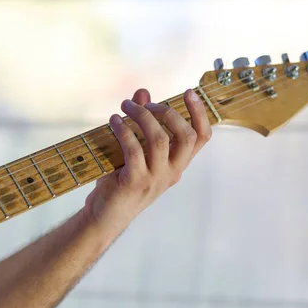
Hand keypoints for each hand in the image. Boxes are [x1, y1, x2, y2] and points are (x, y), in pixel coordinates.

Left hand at [83, 88, 211, 231]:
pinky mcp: (136, 182)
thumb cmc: (121, 181)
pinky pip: (134, 149)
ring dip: (141, 116)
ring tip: (125, 106)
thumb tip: (142, 92)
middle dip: (167, 112)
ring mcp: (156, 178)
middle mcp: (172, 171)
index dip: (199, 113)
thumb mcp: (135, 150)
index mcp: (177, 163)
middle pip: (185, 136)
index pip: (201, 138)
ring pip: (159, 139)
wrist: (106, 215)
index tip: (189, 92)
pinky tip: (114, 121)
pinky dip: (123, 130)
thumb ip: (141, 122)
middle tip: (146, 103)